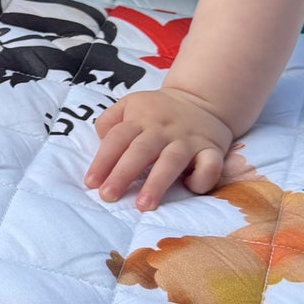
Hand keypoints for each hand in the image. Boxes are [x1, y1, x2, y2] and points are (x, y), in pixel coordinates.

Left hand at [85, 87, 232, 210]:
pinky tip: (190, 188)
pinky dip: (202, 178)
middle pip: (141, 150)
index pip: (117, 139)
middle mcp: (163, 129)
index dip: (103, 161)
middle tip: (108, 196)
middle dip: (123, 174)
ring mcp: (188, 140)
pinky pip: (210, 165)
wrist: (202, 98)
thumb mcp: (130, 104)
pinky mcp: (211, 149)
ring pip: (172, 160)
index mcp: (140, 119)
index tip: (91, 183)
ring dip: (157, 183)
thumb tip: (100, 139)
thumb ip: (110, 120)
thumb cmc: (158, 111)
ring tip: (143, 205)